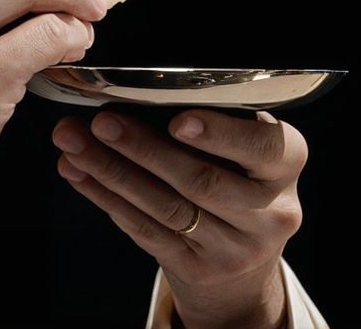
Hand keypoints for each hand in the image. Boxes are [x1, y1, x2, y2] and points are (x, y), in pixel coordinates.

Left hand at [52, 109, 307, 328]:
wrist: (245, 256)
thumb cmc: (238, 177)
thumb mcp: (247, 148)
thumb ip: (216, 121)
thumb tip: (140, 92)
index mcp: (286, 165)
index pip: (264, 149)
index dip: (220, 135)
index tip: (177, 120)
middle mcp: (270, 212)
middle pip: (201, 180)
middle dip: (144, 149)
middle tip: (103, 122)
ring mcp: (234, 247)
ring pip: (165, 207)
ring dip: (112, 172)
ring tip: (74, 142)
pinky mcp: (198, 268)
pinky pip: (145, 230)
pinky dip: (107, 198)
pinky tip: (79, 173)